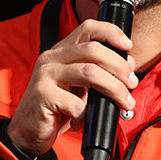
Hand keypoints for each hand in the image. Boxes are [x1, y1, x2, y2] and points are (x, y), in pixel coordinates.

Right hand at [7, 19, 137, 155]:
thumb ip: (99, 72)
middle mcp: (52, 58)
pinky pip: (76, 103)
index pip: (88, 28)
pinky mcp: (42, 95)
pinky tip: (84, 120)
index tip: (128, 45)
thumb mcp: (79, 85)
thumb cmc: (57, 107)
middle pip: (94, 50)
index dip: (111, 32)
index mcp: (62, 51)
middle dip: (120, 67)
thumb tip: (128, 63)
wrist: (28, 131)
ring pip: (90, 72)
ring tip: (124, 102)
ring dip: (114, 88)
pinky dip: (87, 114)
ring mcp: (45, 75)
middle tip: (132, 83)